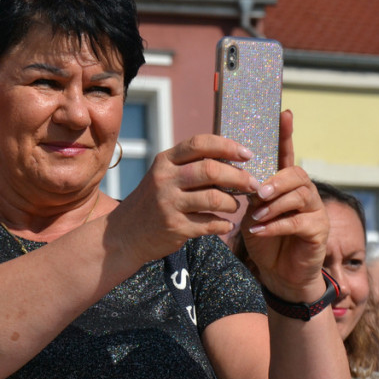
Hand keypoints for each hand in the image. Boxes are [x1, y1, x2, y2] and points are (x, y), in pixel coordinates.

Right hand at [111, 134, 259, 265]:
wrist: (125, 234)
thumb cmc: (153, 201)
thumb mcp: (164, 176)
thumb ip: (190, 166)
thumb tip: (233, 158)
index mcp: (165, 161)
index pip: (199, 143)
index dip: (227, 146)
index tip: (248, 154)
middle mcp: (165, 179)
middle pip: (211, 170)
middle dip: (239, 177)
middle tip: (253, 184)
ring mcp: (169, 204)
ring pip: (215, 198)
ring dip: (233, 203)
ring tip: (236, 206)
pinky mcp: (175, 227)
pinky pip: (211, 224)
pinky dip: (224, 224)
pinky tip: (227, 224)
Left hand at [241, 111, 329, 300]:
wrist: (280, 273)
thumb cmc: (265, 237)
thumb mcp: (252, 210)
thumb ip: (250, 191)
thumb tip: (233, 170)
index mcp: (286, 183)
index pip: (287, 153)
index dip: (286, 134)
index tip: (284, 113)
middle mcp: (305, 192)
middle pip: (296, 174)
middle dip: (276, 181)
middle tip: (257, 192)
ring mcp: (314, 211)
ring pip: (299, 196)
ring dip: (274, 205)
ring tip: (256, 214)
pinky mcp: (318, 231)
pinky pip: (298, 222)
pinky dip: (276, 225)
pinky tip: (260, 230)